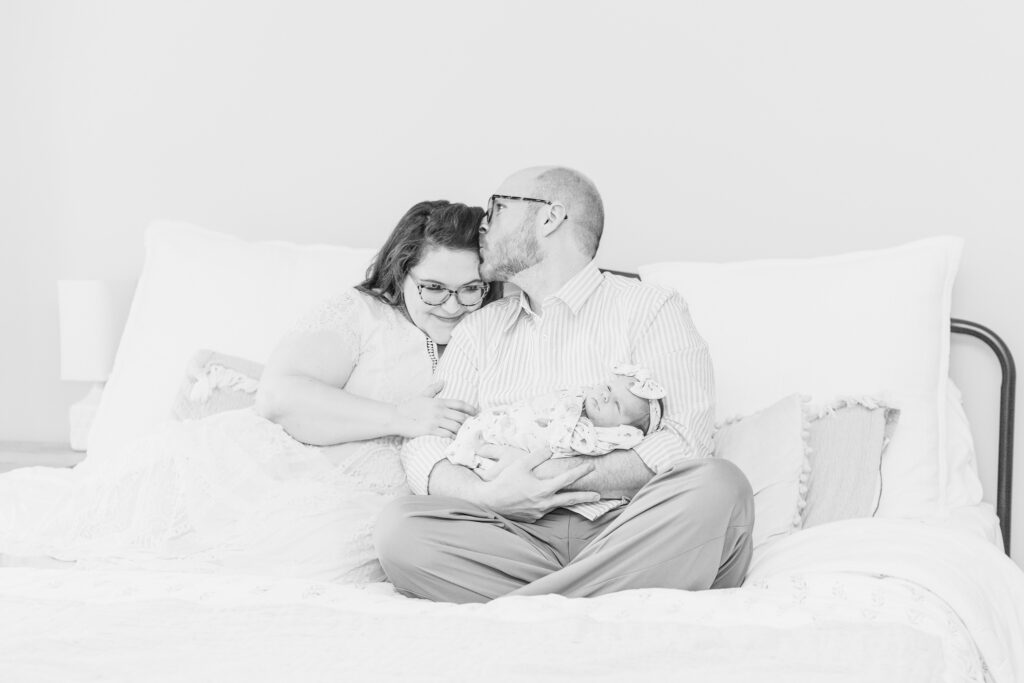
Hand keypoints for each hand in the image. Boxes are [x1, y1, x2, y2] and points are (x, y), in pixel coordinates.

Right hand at [393, 380, 476, 437]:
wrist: (396, 416)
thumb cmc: (409, 406)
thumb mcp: (422, 395)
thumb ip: (433, 389)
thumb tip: (443, 381)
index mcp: (439, 401)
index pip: (459, 404)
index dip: (471, 408)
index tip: (476, 413)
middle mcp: (439, 410)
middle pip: (460, 417)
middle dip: (467, 423)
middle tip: (471, 427)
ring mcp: (435, 421)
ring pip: (455, 427)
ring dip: (461, 432)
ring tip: (464, 435)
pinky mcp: (430, 430)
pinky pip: (446, 435)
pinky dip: (452, 438)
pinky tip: (454, 440)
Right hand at [480, 447, 600, 522]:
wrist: (489, 501)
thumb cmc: (504, 481)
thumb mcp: (521, 464)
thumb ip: (538, 456)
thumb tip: (550, 450)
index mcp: (544, 489)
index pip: (567, 479)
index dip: (581, 472)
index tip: (591, 467)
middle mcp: (544, 503)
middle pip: (570, 499)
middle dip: (585, 497)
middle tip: (598, 495)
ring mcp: (539, 512)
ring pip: (558, 505)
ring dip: (568, 501)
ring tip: (578, 498)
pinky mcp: (532, 518)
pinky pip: (545, 510)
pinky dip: (551, 504)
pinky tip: (550, 501)